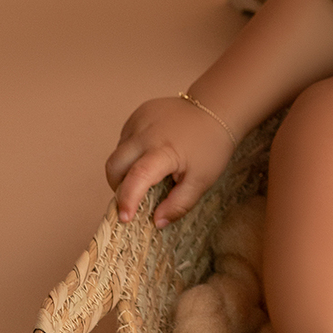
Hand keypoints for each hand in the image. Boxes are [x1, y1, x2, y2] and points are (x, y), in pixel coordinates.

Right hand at [106, 96, 236, 228]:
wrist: (216, 110)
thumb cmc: (210, 148)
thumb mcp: (201, 181)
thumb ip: (179, 204)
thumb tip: (156, 222)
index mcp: (165, 150)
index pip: (137, 176)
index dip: (127, 199)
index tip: (125, 218)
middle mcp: (146, 133)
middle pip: (115, 165)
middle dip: (118, 185)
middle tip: (134, 195)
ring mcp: (140, 119)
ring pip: (118, 152)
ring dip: (125, 168)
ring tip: (148, 171)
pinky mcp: (138, 112)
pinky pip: (124, 138)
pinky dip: (130, 152)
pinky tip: (149, 153)